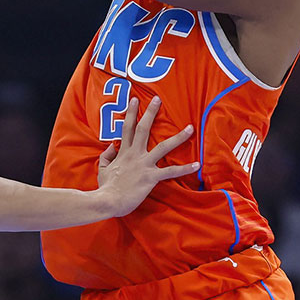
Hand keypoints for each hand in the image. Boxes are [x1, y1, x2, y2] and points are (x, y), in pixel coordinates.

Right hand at [96, 96, 197, 216]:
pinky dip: (184, 168)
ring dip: (179, 137)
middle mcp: (135, 154)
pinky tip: (197, 164)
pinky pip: (171, 171)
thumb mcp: (102, 168)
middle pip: (143, 129)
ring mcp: (144, 164)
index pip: (127, 128)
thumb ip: (107, 155)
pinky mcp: (151, 177)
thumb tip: (112, 146)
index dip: (131, 113)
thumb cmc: (105, 187)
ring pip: (164, 147)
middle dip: (150, 113)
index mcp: (123, 152)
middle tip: (158, 99)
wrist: (107, 200)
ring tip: (190, 128)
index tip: (135, 99)